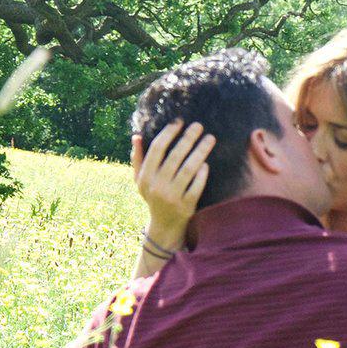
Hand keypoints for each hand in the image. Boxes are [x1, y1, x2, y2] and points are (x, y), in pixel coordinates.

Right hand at [131, 121, 215, 244]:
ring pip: (189, 169)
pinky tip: (206, 163)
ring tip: (210, 138)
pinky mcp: (186, 206)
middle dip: (188, 138)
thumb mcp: (141, 180)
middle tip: (199, 125)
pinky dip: (202, 173)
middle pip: (175, 156)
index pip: (157, 149)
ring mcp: (172, 196)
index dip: (168, 133)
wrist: (163, 225)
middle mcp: (157, 186)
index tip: (179, 121)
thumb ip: (138, 159)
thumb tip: (136, 136)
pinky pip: (197, 185)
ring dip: (200, 151)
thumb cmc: (153, 196)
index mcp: (145, 177)